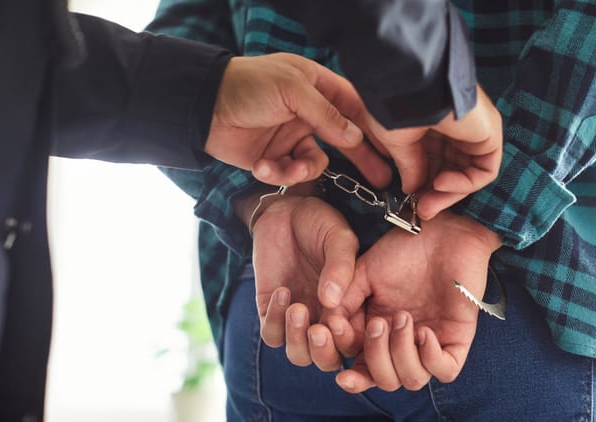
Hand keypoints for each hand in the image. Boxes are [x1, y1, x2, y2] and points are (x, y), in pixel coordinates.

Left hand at [206, 53, 389, 186]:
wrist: (202, 108)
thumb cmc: (247, 85)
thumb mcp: (292, 89)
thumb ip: (326, 114)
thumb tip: (355, 138)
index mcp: (318, 87)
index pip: (355, 108)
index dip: (374, 129)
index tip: (392, 149)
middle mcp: (310, 112)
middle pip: (346, 139)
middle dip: (361, 160)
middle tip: (381, 180)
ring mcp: (293, 136)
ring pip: (317, 163)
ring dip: (302, 170)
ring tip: (286, 167)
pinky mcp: (276, 157)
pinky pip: (291, 173)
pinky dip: (278, 173)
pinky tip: (261, 166)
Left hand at [247, 193, 358, 366]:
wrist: (286, 211)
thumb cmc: (321, 223)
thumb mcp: (339, 239)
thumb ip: (340, 267)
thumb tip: (330, 301)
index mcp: (353, 308)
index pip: (357, 342)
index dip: (348, 340)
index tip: (338, 320)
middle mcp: (327, 320)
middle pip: (328, 359)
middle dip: (323, 351)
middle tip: (317, 330)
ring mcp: (299, 319)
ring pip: (299, 355)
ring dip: (297, 340)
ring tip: (297, 308)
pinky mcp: (271, 311)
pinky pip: (272, 335)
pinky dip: (275, 320)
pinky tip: (282, 291)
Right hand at [284, 211, 501, 391]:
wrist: (442, 231)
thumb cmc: (404, 249)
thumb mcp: (364, 272)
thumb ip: (344, 300)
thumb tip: (327, 327)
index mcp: (379, 332)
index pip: (361, 370)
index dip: (348, 368)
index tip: (336, 338)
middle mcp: (403, 343)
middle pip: (384, 380)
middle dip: (375, 357)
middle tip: (377, 324)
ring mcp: (431, 343)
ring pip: (412, 380)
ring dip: (401, 354)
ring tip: (403, 318)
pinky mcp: (457, 338)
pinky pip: (445, 371)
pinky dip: (431, 358)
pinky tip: (424, 332)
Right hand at [361, 85, 502, 218]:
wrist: (412, 85)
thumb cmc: (397, 104)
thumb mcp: (397, 142)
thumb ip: (409, 167)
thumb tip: (411, 190)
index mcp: (432, 124)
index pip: (434, 163)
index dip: (422, 185)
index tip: (409, 202)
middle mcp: (455, 127)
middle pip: (452, 171)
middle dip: (435, 194)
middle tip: (420, 211)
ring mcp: (474, 131)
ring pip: (468, 174)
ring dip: (448, 194)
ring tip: (427, 202)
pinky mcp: (490, 134)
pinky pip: (484, 170)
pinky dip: (465, 184)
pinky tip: (441, 184)